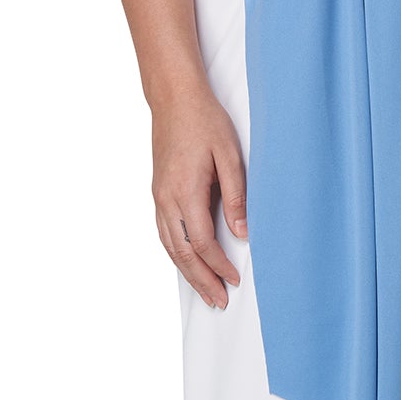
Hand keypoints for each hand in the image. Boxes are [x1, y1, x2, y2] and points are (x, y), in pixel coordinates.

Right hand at [151, 84, 247, 307]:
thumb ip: (237, 196)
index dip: (219, 265)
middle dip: (201, 280)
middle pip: (181, 253)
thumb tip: (243, 233)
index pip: (202, 242)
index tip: (235, 279)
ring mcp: (158, 196)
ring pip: (169, 246)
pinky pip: (164, 232)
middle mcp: (166, 199)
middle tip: (219, 302)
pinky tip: (187, 263)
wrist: (174, 98)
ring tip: (205, 292)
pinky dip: (176, 253)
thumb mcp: (230, 156)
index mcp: (185, 191)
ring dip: (187, 272)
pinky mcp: (157, 192)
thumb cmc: (205, 121)